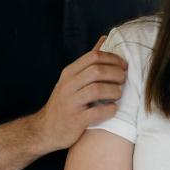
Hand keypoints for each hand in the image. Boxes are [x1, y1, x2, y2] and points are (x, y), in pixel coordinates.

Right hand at [31, 36, 127, 152]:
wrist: (45, 130)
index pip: (93, 57)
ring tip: (119, 94)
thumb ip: (89, 60)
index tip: (123, 66)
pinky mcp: (75, 120)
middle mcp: (68, 85)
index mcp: (69, 73)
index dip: (113, 59)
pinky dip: (109, 109)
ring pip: (97, 89)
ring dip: (114, 90)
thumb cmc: (65, 102)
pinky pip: (96, 112)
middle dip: (116, 73)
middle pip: (97, 71)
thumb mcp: (73, 78)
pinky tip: (113, 109)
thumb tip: (105, 39)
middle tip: (124, 80)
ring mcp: (70, 103)